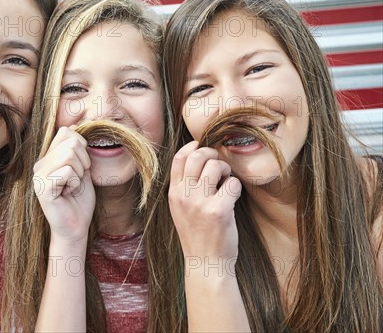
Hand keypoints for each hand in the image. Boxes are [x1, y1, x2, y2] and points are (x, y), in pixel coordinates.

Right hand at [33, 127, 94, 244]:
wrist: (76, 227)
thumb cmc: (80, 200)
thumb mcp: (82, 169)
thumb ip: (78, 150)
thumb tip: (74, 127)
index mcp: (47, 158)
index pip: (66, 132)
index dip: (81, 145)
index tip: (82, 165)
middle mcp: (39, 165)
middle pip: (70, 142)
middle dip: (84, 160)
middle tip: (78, 178)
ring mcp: (38, 176)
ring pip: (69, 155)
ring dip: (79, 172)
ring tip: (72, 186)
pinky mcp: (42, 188)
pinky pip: (67, 171)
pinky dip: (75, 182)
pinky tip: (68, 193)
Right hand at [168, 141, 241, 260]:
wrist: (206, 264)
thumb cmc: (197, 235)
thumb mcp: (181, 209)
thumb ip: (185, 187)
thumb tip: (198, 157)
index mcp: (173, 194)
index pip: (178, 158)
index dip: (192, 147)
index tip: (201, 146)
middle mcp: (184, 196)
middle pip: (197, 156)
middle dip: (212, 154)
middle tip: (219, 165)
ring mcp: (200, 203)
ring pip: (216, 166)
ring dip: (226, 170)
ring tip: (226, 183)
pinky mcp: (219, 210)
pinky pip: (232, 183)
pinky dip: (236, 187)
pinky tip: (232, 198)